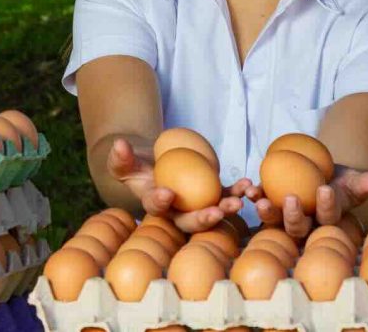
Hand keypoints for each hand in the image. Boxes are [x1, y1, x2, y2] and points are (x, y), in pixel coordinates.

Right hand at [107, 137, 253, 232]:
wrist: (155, 164)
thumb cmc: (136, 164)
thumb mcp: (124, 160)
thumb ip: (120, 157)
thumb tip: (119, 145)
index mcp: (154, 206)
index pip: (156, 207)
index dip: (160, 202)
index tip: (167, 193)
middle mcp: (175, 213)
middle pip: (188, 222)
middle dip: (203, 219)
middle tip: (215, 212)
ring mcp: (195, 207)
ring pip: (211, 212)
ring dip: (226, 209)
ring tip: (239, 202)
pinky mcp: (210, 196)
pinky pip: (225, 195)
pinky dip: (237, 192)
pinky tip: (248, 184)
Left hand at [254, 165, 367, 238]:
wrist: (321, 175)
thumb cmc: (341, 181)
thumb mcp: (353, 180)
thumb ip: (363, 182)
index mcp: (327, 222)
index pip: (328, 218)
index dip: (327, 206)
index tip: (325, 189)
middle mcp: (305, 227)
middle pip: (297, 228)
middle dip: (293, 216)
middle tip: (291, 198)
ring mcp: (285, 221)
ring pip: (274, 222)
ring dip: (267, 212)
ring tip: (260, 200)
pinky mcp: (270, 209)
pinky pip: (260, 205)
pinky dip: (254, 197)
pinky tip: (249, 188)